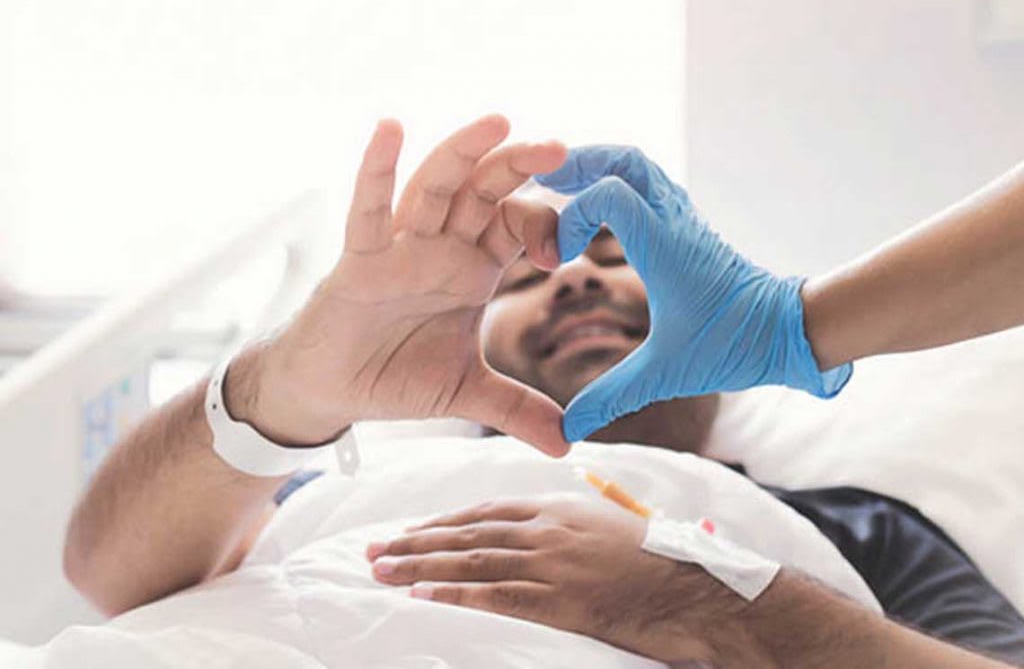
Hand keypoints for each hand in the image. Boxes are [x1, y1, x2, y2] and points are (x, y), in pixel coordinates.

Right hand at [232, 116, 569, 455]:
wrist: (333, 393)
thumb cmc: (395, 376)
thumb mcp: (467, 393)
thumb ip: (517, 410)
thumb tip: (567, 444)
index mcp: (473, 269)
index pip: (516, 226)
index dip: (545, 225)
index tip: (569, 248)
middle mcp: (441, 248)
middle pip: (483, 192)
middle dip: (517, 167)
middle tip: (557, 147)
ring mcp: (400, 249)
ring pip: (434, 188)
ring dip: (463, 153)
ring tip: (497, 122)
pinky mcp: (359, 261)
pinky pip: (368, 212)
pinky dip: (376, 171)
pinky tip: (389, 129)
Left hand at [367, 495, 742, 664]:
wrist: (695, 585)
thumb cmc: (659, 558)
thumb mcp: (613, 524)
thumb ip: (576, 520)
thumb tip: (553, 523)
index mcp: (558, 507)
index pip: (486, 511)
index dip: (443, 522)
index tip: (412, 530)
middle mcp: (546, 527)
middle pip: (467, 533)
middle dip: (416, 541)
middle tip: (374, 548)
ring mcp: (550, 561)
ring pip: (470, 561)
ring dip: (419, 566)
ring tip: (380, 570)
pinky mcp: (557, 598)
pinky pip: (494, 595)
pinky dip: (452, 594)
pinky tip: (420, 596)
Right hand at [536, 146, 852, 440]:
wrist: (789, 331)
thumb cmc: (734, 345)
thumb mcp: (666, 373)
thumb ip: (611, 397)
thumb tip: (568, 432)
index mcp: (664, 246)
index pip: (609, 193)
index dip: (570, 214)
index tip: (557, 257)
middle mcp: (674, 221)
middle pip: (625, 159)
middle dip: (580, 163)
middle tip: (543, 182)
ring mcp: (684, 220)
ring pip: (640, 166)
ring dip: (600, 167)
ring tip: (562, 186)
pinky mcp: (689, 228)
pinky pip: (650, 186)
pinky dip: (619, 184)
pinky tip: (599, 210)